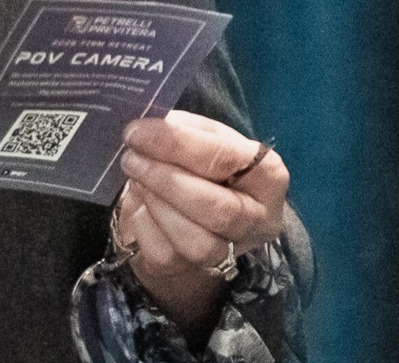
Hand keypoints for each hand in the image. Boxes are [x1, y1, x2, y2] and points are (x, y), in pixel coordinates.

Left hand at [112, 110, 289, 336]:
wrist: (195, 208)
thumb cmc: (203, 163)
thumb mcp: (202, 135)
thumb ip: (181, 128)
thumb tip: (147, 128)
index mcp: (267, 174)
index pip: (226, 158)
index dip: (177, 144)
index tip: (137, 132)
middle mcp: (260, 218)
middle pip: (218, 209)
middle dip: (165, 180)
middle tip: (131, 157)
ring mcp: (235, 251)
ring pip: (196, 242)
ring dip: (157, 205)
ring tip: (135, 176)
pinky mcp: (201, 270)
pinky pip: (168, 255)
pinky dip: (146, 225)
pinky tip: (141, 204)